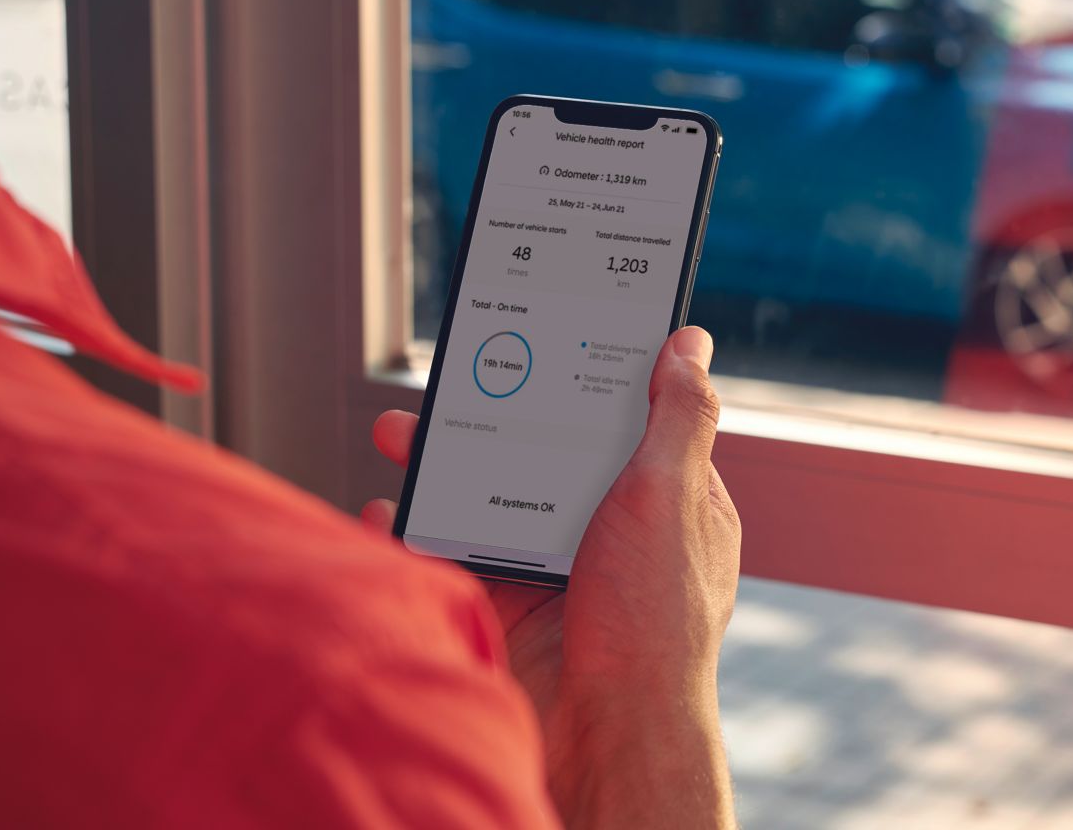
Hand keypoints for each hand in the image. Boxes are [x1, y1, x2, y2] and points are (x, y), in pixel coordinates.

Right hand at [365, 326, 739, 829]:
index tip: (543, 335)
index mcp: (664, 502)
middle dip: (490, 417)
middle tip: (442, 386)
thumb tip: (690, 344)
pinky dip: (413, 535)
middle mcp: (612, 532)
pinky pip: (454, 557)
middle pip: (543, 454)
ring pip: (491, 498)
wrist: (607, 737)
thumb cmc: (654, 622)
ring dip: (439, 468)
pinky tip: (382, 513)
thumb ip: (676, 418)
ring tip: (394, 436)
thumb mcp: (670, 499)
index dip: (584, 379)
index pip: (624, 422)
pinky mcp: (509, 607)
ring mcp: (558, 570)